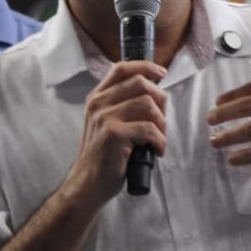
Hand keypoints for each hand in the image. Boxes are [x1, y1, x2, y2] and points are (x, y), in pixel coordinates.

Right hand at [63, 61, 167, 206]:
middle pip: (140, 84)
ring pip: (148, 105)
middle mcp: (98, 103)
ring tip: (158, 139)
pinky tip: (156, 151)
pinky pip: (149, 129)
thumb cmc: (104, 155)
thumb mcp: (107, 123)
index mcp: (97, 98)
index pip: (122, 68)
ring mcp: (104, 117)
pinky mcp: (113, 134)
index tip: (162, 74)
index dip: (145, 67)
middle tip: (162, 121)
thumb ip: (123, 105)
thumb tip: (155, 92)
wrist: (88, 183)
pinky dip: (160, 141)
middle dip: (160, 100)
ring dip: (162, 124)